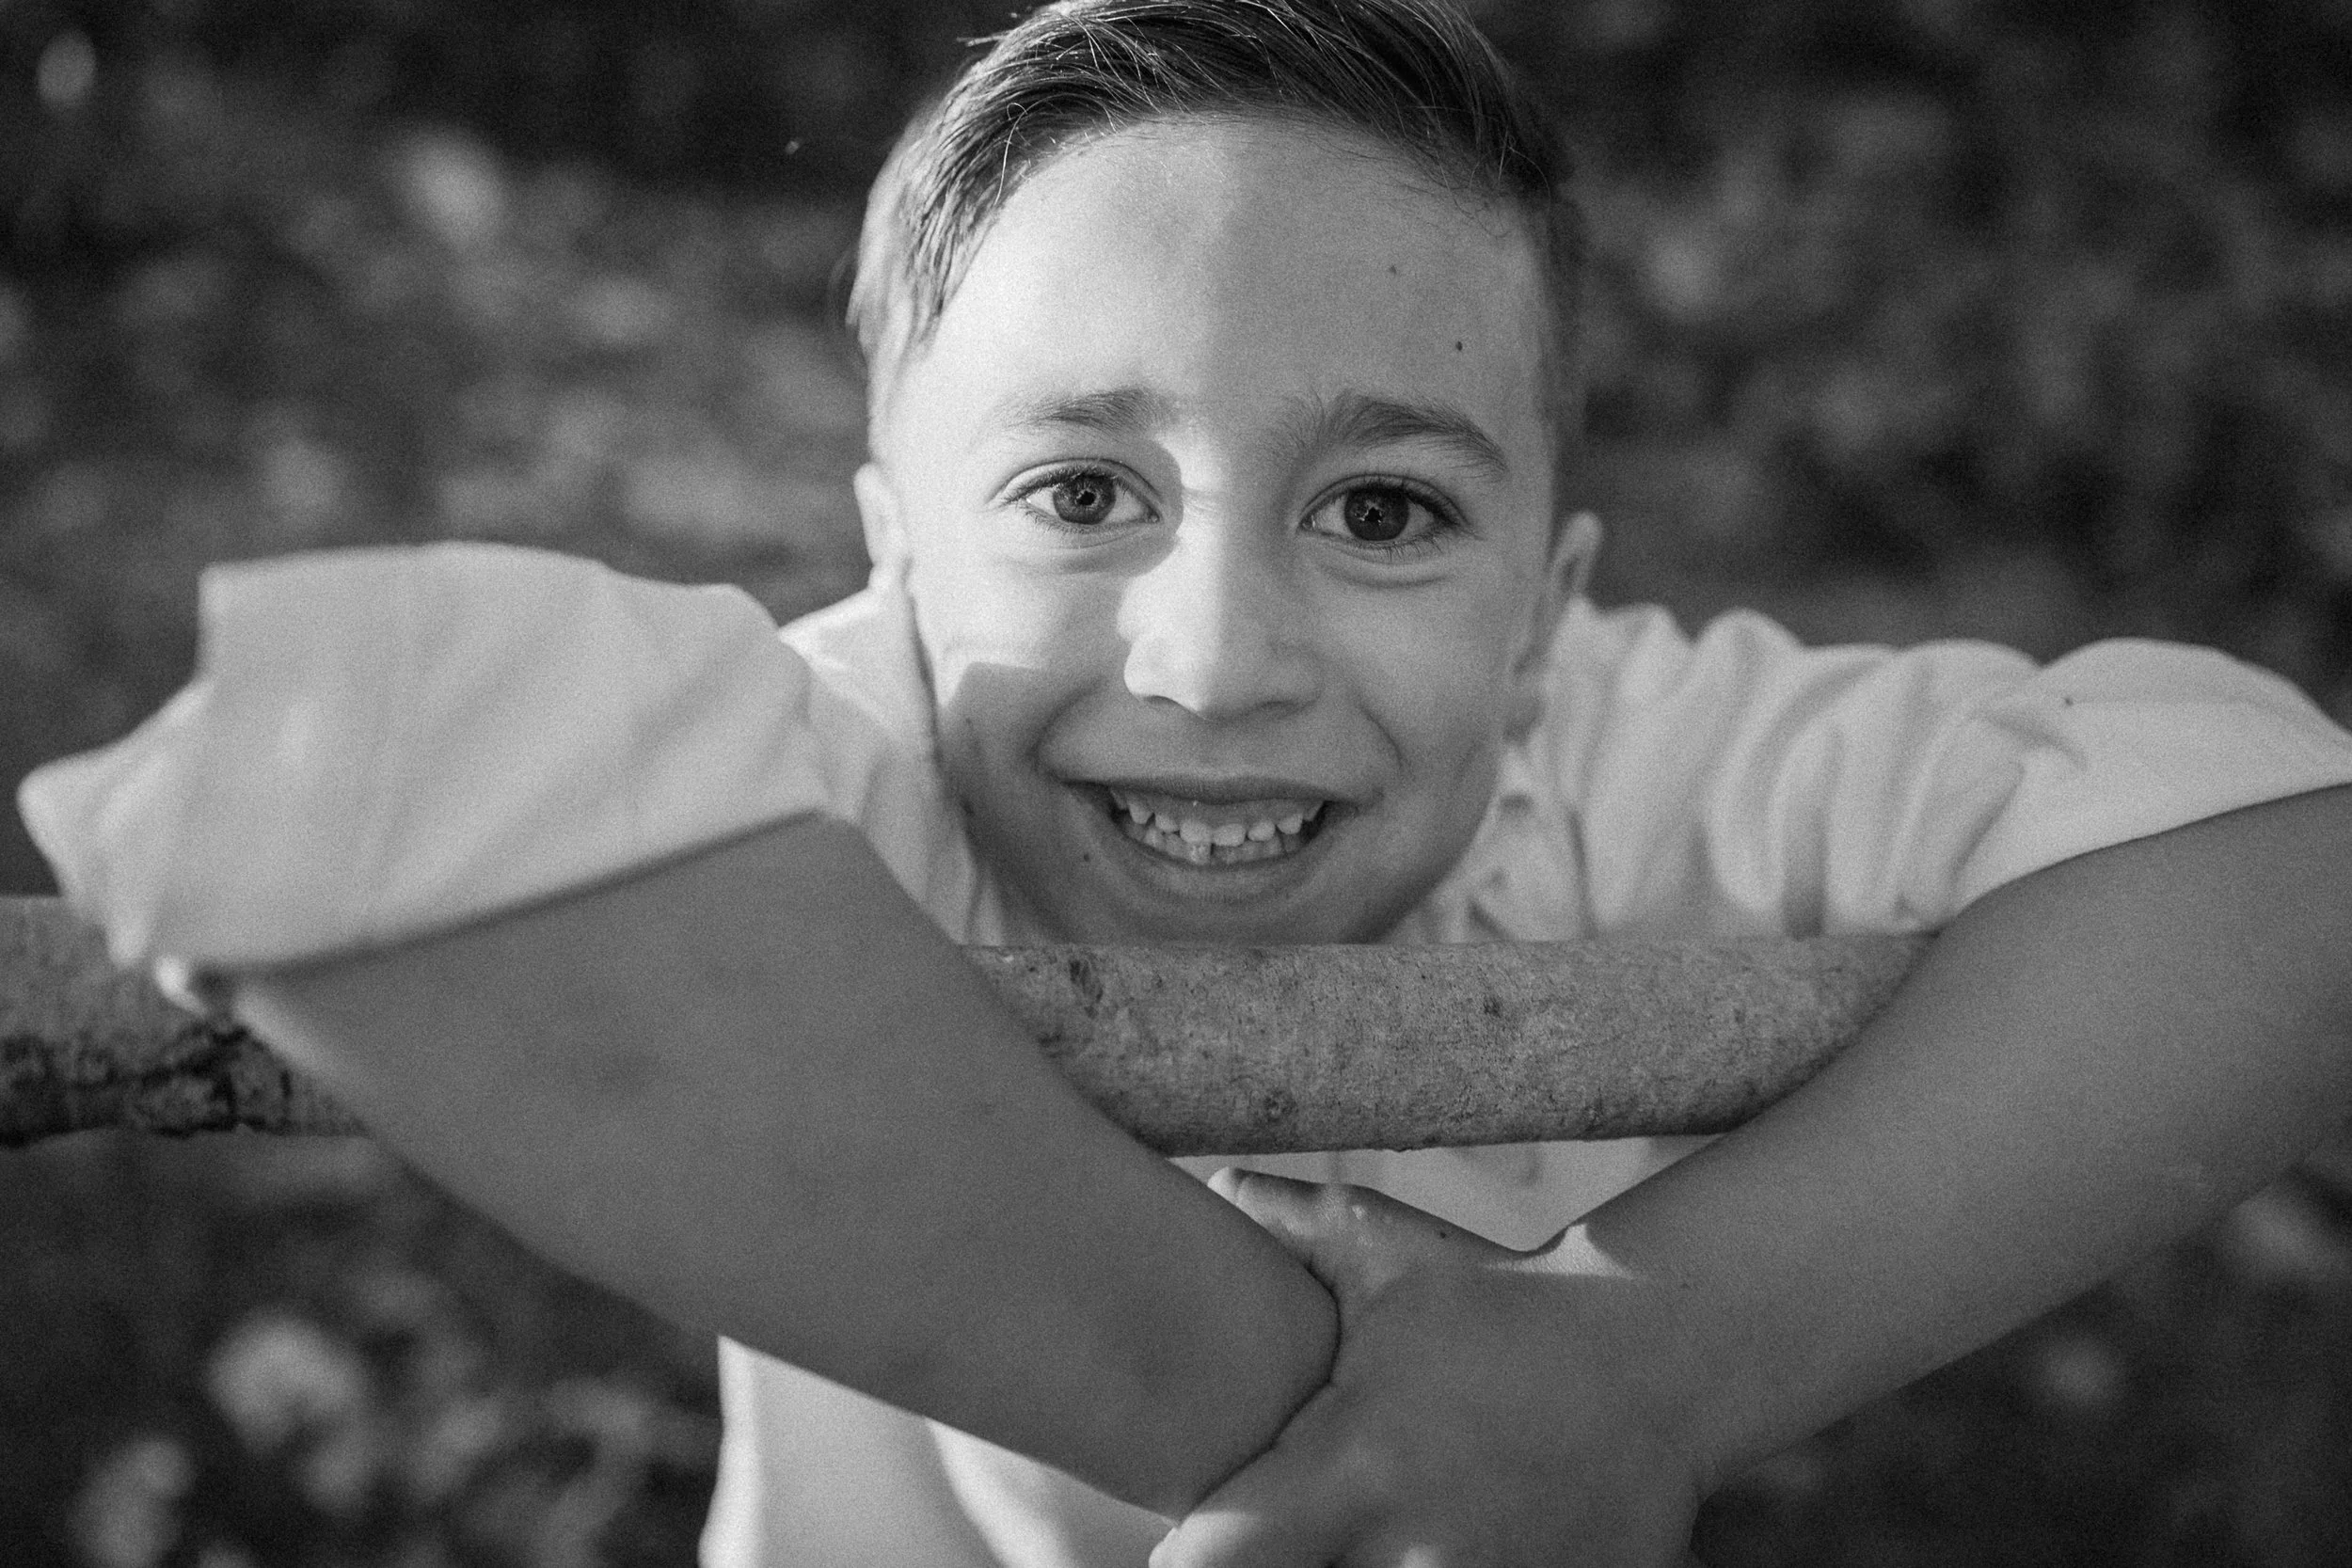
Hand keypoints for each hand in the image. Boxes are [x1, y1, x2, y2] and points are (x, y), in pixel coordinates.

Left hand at [1152, 1170, 1706, 1567]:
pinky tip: (1451, 1540)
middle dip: (1276, 1566)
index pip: (1217, 1554)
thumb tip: (1221, 1182)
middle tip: (1291, 1528)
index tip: (1196, 1532)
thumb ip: (1292, 1228)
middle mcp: (1407, 1547)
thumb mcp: (1389, 1255)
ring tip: (1379, 1521)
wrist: (1656, 1352)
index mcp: (1351, 1464)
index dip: (1190, 1553)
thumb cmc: (1503, 1301)